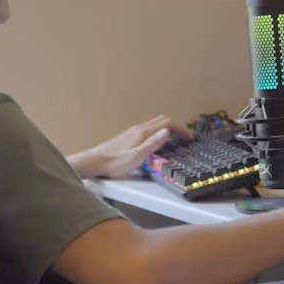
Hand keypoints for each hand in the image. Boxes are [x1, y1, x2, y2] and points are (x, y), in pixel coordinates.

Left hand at [68, 115, 193, 178]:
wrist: (94, 162)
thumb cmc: (113, 163)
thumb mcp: (136, 156)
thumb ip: (153, 144)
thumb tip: (167, 132)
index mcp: (142, 133)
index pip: (167, 124)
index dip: (181, 129)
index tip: (190, 137)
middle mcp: (138, 129)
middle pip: (162, 120)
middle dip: (176, 126)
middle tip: (185, 136)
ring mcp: (132, 132)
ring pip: (155, 124)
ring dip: (167, 128)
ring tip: (175, 138)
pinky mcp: (128, 137)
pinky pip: (148, 129)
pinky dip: (158, 132)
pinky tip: (157, 142)